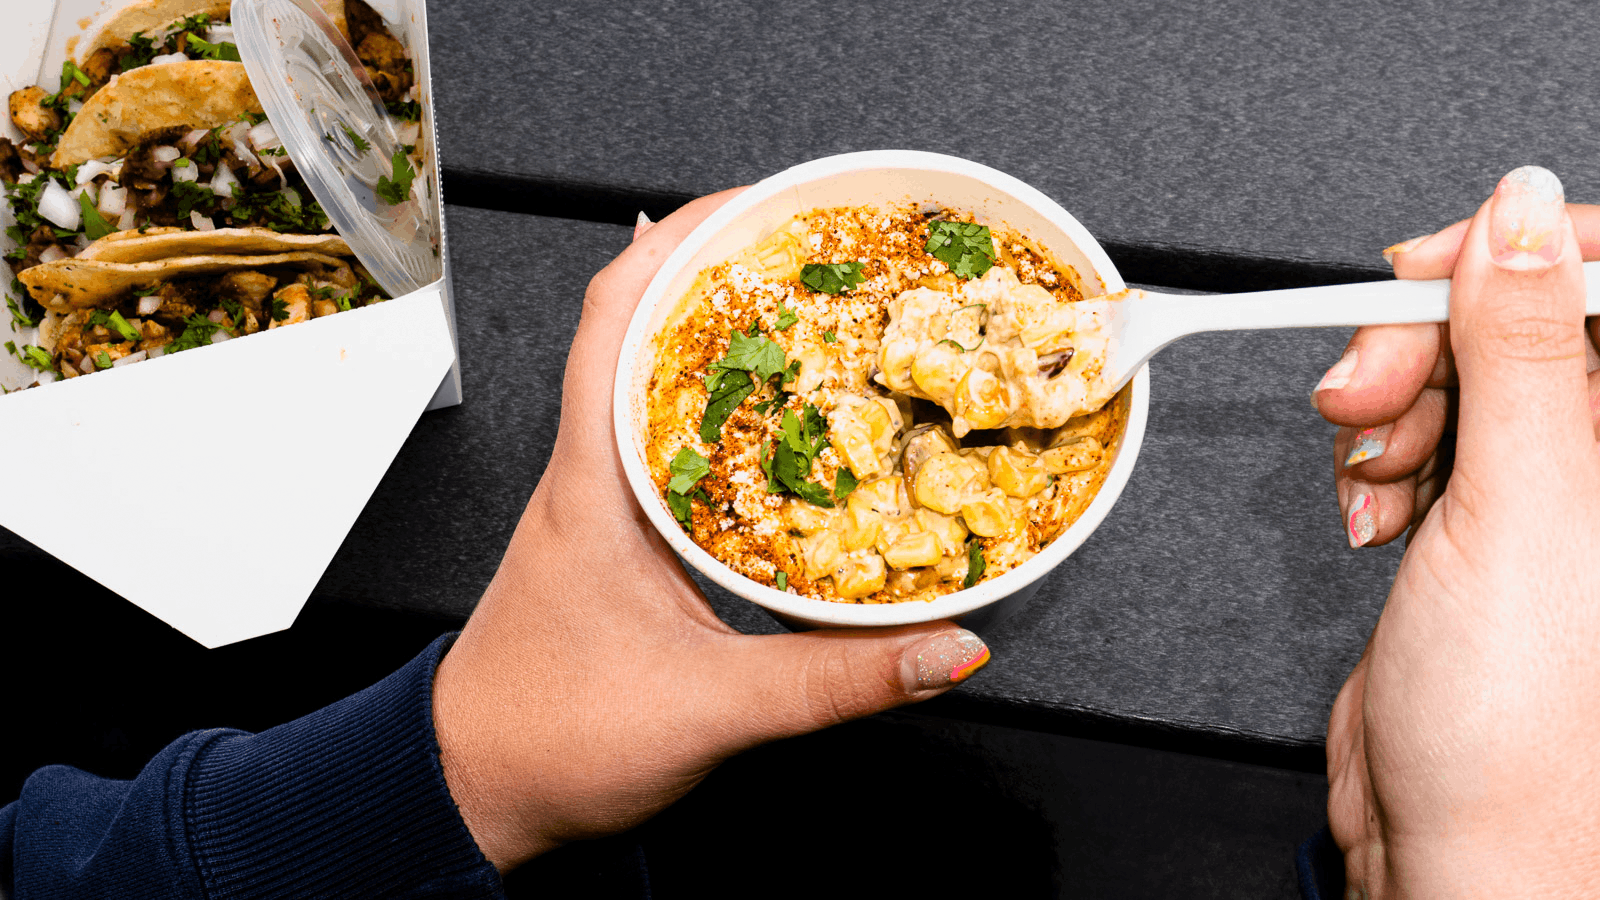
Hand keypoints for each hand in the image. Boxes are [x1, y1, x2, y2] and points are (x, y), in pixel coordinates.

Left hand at [429, 194, 990, 871]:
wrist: (472, 791)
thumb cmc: (546, 737)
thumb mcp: (709, 707)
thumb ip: (836, 681)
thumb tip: (949, 650)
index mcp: (595, 482)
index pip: (615, 317)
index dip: (681, 242)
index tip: (756, 205)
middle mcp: (594, 476)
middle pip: (647, 333)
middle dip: (727, 279)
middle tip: (814, 259)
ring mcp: (606, 507)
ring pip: (666, 392)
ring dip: (732, 348)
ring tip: (816, 327)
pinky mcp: (625, 545)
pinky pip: (684, 454)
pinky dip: (737, 423)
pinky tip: (790, 439)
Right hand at [1325, 167, 1599, 893]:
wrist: (1455, 843)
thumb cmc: (1522, 726)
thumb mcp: (1525, 506)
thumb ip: (1527, 350)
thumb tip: (1524, 217)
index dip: (1517, 255)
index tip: (1431, 274)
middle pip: (1514, 321)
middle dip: (1421, 344)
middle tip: (1366, 394)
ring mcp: (1547, 491)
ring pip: (1456, 377)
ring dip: (1388, 411)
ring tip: (1373, 477)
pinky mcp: (1477, 523)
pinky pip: (1421, 439)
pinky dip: (1377, 461)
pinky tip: (1371, 511)